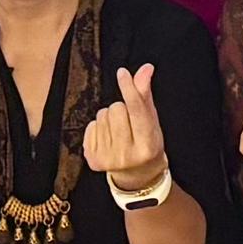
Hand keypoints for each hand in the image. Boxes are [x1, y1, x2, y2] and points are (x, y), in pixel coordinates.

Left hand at [85, 64, 172, 191]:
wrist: (137, 175)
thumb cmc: (147, 143)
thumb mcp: (151, 122)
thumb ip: (145, 95)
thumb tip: (146, 68)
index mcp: (147, 144)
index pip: (136, 110)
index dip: (129, 89)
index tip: (122, 72)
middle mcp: (127, 154)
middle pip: (116, 109)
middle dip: (121, 109)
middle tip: (128, 123)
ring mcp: (108, 159)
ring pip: (102, 116)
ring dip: (109, 118)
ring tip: (118, 132)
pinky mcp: (93, 160)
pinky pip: (91, 126)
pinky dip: (98, 128)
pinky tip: (107, 139)